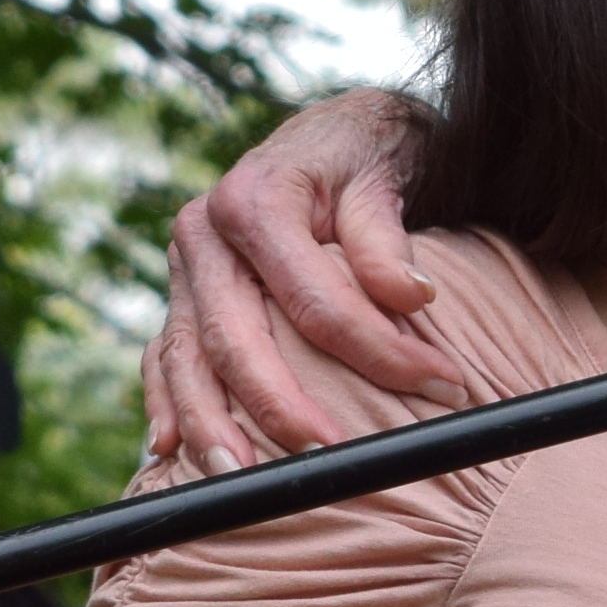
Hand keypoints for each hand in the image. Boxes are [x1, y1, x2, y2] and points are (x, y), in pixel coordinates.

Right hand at [143, 90, 454, 467]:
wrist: (335, 129)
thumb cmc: (367, 152)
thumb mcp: (385, 172)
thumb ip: (387, 237)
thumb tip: (413, 295)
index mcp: (255, 198)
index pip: (315, 297)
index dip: (379, 348)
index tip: (442, 383)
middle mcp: (204, 233)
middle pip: (235, 336)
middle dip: (278, 406)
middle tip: (327, 459)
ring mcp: (186, 268)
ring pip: (187, 356)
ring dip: (210, 422)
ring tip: (235, 478)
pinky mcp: (183, 294)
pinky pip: (164, 354)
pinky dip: (166, 400)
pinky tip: (168, 448)